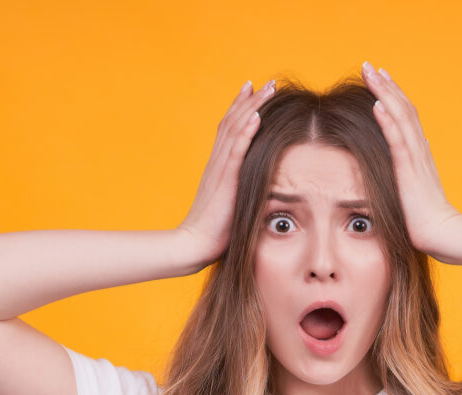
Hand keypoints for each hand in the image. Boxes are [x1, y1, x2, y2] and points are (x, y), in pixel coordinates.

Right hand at [176, 78, 276, 264]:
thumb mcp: (232, 205)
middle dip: (250, 100)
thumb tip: (260, 191)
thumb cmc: (215, 232)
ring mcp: (220, 169)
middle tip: (266, 82)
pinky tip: (257, 115)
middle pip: (233, 121)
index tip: (253, 90)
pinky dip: (246, 131)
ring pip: (235, 129)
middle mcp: (217, 162)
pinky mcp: (225, 180)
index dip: (241, 108)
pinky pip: (236, 150)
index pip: (229, 129)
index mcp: (218, 166)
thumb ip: (242, 191)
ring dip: (252, 107)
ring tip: (267, 89)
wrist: (194, 245)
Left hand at [361, 62, 461, 255]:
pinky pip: (398, 140)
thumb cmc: (428, 215)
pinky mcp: (410, 170)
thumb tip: (424, 143)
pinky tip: (377, 104)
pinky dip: (388, 121)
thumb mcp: (420, 183)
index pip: (406, 115)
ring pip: (401, 117)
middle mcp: (419, 149)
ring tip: (371, 74)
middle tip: (370, 65)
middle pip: (403, 108)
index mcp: (420, 152)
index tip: (380, 77)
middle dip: (385, 85)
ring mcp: (415, 158)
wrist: (441, 233)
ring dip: (385, 93)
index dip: (393, 94)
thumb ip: (419, 162)